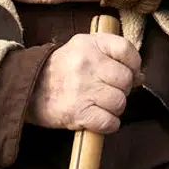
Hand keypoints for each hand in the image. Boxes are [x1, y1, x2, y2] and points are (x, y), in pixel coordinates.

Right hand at [26, 32, 143, 133]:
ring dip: (115, 108)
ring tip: (101, 105)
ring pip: (120, 102)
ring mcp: (82, 89)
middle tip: (109, 92)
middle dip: (122, 89)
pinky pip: (109, 122)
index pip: (126, 49)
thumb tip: (140, 76)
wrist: (27, 88)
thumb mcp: (82, 48)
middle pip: (125, 80)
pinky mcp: (78, 113)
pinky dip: (108, 124)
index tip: (130, 73)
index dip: (134, 64)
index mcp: (89, 44)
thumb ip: (112, 55)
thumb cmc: (60, 69)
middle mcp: (86, 64)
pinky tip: (99, 118)